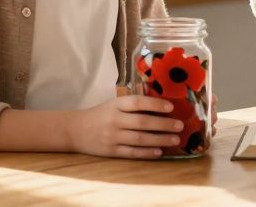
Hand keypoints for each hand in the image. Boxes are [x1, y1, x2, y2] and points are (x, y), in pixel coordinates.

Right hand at [68, 95, 186, 158]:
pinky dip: (146, 153)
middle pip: (142, 122)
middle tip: (180, 125)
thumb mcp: (114, 104)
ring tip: (175, 139)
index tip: (171, 106)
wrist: (75, 130)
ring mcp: (113, 137)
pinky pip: (132, 152)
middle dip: (163, 124)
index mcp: (116, 105)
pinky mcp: (111, 151)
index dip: (155, 104)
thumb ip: (133, 105)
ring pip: (140, 139)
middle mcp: (115, 120)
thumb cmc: (101, 114)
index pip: (137, 102)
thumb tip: (161, 104)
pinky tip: (159, 152)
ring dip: (159, 139)